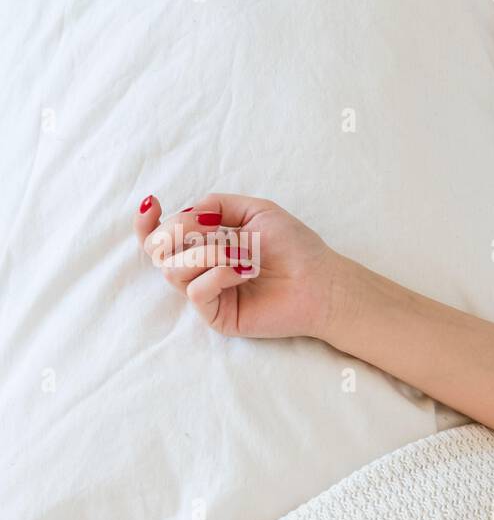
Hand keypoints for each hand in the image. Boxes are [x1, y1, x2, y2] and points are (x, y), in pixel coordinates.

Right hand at [134, 192, 350, 337]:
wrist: (321, 281)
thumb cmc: (295, 247)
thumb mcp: (256, 211)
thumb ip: (216, 204)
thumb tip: (185, 212)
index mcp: (205, 244)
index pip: (158, 237)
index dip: (146, 222)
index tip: (154, 204)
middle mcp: (201, 269)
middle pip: (158, 251)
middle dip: (179, 232)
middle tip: (215, 230)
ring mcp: (208, 294)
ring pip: (173, 270)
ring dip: (206, 252)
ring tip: (243, 253)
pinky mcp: (218, 315)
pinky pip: (195, 291)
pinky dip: (217, 274)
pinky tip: (243, 271)